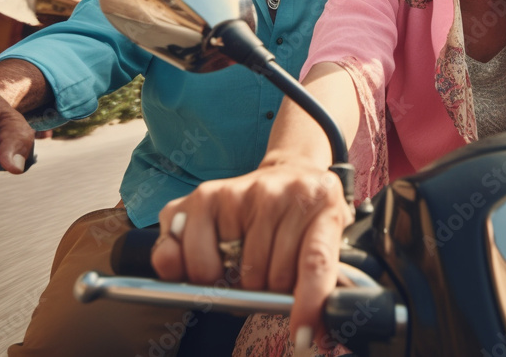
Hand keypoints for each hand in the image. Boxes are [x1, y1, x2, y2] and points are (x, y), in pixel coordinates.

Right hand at [152, 161, 353, 347]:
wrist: (291, 171)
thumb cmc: (308, 213)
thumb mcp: (331, 235)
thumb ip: (323, 278)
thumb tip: (311, 331)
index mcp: (320, 205)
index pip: (314, 261)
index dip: (308, 302)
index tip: (302, 334)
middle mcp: (277, 194)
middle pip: (261, 276)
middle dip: (262, 290)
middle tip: (267, 274)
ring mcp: (236, 193)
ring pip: (216, 273)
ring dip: (225, 282)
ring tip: (239, 264)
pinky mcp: (202, 196)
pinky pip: (175, 254)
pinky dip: (181, 270)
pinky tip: (205, 259)